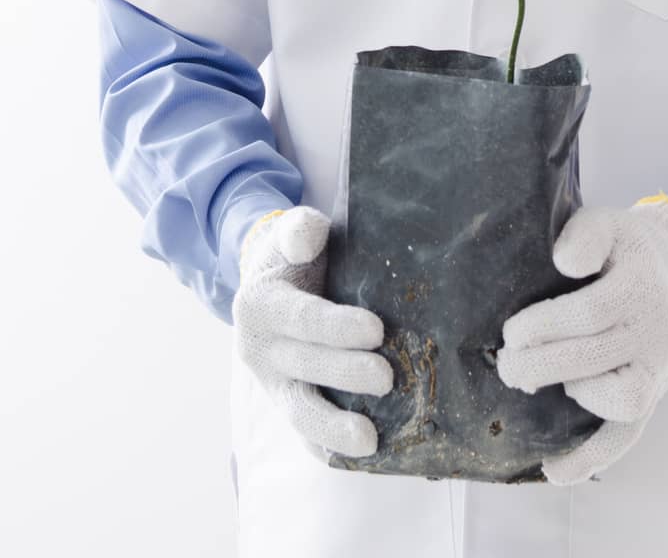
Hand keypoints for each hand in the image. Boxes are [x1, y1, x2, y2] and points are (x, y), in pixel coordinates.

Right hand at [232, 205, 393, 462]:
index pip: (302, 318)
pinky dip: (327, 446)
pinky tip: (359, 458)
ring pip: (298, 410)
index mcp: (260, 304)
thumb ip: (299, 229)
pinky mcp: (287, 402)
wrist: (271, 281)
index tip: (376, 330)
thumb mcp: (292, 232)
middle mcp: (260, 349)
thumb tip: (308, 235)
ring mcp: (272, 382)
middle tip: (387, 377)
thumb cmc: (295, 255)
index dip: (337, 326)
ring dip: (333, 427)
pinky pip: (303, 431)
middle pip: (304, 367)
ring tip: (370, 441)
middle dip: (345, 374)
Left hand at [495, 199, 667, 485]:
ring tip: (534, 384)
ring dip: (575, 396)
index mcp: (641, 286)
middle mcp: (656, 331)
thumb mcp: (609, 222)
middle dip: (541, 364)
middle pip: (595, 357)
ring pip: (624, 401)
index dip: (546, 325)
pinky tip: (556, 471)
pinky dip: (594, 457)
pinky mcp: (652, 394)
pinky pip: (630, 434)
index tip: (512, 331)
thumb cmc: (625, 248)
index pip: (591, 313)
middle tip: (506, 363)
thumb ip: (584, 234)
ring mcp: (658, 368)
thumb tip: (564, 261)